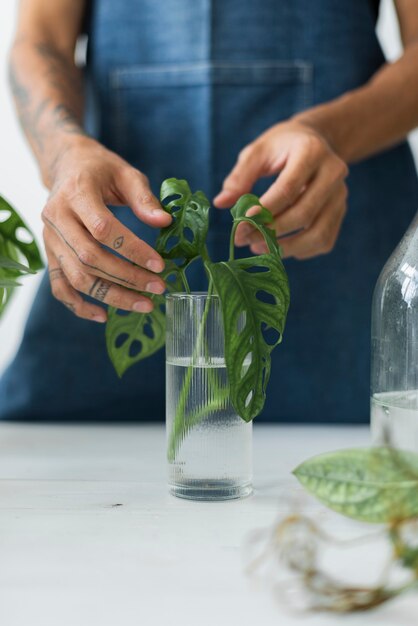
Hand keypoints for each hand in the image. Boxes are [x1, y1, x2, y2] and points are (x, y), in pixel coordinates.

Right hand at [42, 137, 171, 321]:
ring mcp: (50, 239)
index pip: (103, 229)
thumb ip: (144, 198)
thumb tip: (165, 223)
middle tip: (158, 288)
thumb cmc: (100, 170)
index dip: (133, 250)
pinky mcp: (50, 254)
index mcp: (76, 193)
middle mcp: (57, 218)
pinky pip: (60, 287)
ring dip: (111, 296)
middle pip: (90, 258)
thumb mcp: (126, 174)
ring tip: (144, 305)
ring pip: (77, 277)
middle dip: (127, 278)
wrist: (66, 166)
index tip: (160, 265)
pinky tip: (104, 316)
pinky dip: (79, 306)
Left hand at [214, 120, 347, 259]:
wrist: (315, 141)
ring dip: (286, 247)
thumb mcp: (257, 152)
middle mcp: (334, 173)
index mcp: (311, 151)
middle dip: (270, 232)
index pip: (287, 189)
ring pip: (318, 233)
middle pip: (303, 214)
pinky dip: (300, 250)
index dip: (263, 211)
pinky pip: (324, 240)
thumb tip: (221, 203)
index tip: (240, 226)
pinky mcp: (340, 212)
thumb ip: (240, 176)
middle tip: (243, 240)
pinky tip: (278, 246)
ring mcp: (341, 195)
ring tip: (259, 247)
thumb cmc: (281, 147)